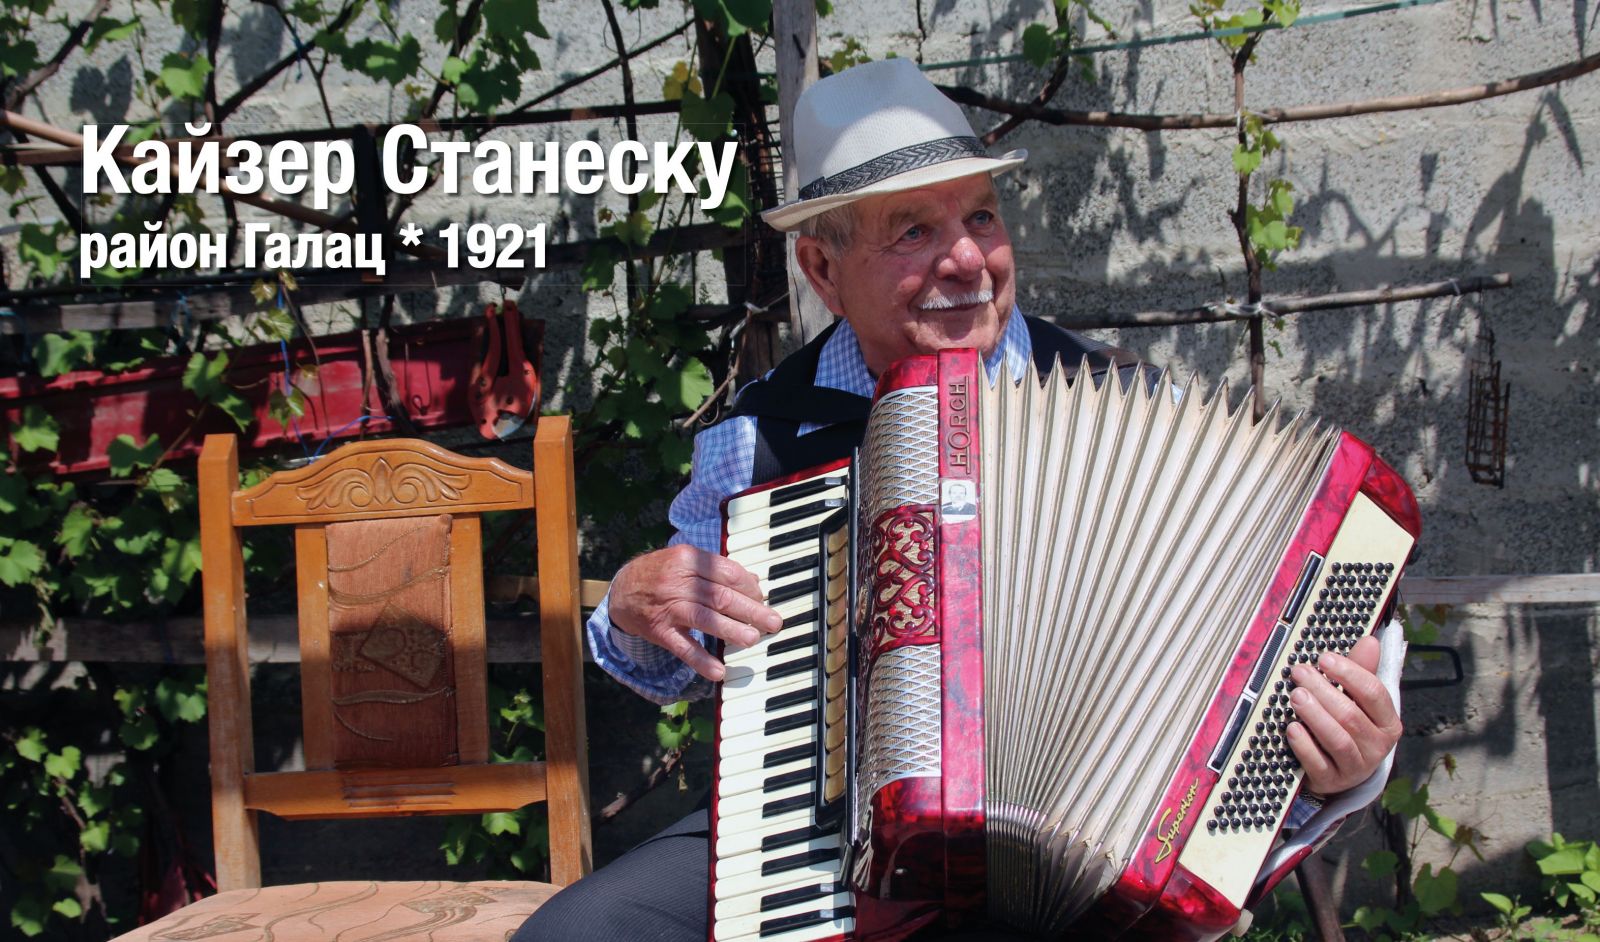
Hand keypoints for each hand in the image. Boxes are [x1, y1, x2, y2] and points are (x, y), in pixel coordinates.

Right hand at [608, 544, 782, 681]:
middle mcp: (678, 582)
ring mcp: (668, 607)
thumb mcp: (687, 562)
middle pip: (720, 596)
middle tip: (772, 622)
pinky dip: (701, 660)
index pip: (728, 572)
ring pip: (704, 619)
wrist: (622, 590)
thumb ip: (718, 570)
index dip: (749, 587)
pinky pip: (683, 647)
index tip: (762, 599)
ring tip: (752, 639)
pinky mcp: (659, 631)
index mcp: (688, 559)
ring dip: (732, 630)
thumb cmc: (662, 574)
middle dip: (751, 610)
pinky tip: (718, 671)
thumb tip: (754, 582)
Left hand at [1286, 634, 1402, 795]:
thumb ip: (1360, 672)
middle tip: (1300, 673)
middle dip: (1324, 691)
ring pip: (1338, 739)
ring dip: (1315, 715)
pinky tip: (1292, 728)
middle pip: (1351, 715)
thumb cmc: (1348, 727)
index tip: (1325, 659)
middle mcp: (1377, 747)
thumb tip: (1370, 641)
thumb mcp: (1358, 701)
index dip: (1349, 673)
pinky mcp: (1332, 781)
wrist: (1339, 771)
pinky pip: (1318, 763)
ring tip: (1295, 696)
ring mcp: (1356, 767)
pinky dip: (1304, 745)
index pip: (1375, 693)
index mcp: (1388, 722)